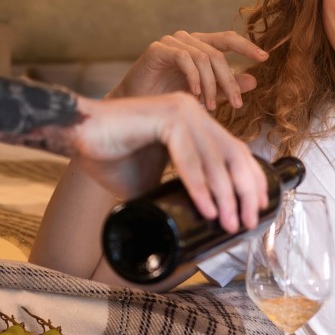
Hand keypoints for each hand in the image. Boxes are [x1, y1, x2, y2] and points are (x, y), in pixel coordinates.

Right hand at [71, 93, 267, 232]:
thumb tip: (189, 224)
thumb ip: (172, 193)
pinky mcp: (165, 116)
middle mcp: (193, 111)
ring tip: (228, 222)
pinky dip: (199, 185)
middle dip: (245, 191)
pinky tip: (206, 207)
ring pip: (214, 158)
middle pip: (233, 154)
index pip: (235, 151)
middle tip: (245, 221)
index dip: (251, 179)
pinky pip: (188, 157)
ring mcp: (181, 110)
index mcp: (195, 122)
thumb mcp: (150, 181)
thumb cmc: (109, 155)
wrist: (77, 136)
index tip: (257, 208)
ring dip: (224, 194)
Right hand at [110, 31, 267, 110]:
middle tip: (237, 104)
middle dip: (229, 81)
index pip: (228, 39)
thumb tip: (254, 81)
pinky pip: (184, 58)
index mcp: (200, 45)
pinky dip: (194, 78)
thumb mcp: (205, 95)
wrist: (137, 107)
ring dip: (212, 85)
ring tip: (212, 107)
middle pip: (218, 53)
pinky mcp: (158, 49)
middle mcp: (187, 39)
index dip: (247, 46)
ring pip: (203, 57)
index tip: (264, 58)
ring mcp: (171, 42)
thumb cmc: (169, 99)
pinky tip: (196, 95)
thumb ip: (227, 86)